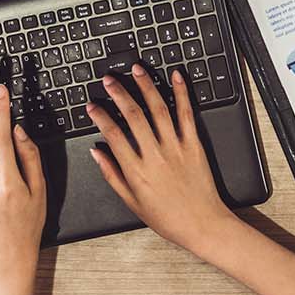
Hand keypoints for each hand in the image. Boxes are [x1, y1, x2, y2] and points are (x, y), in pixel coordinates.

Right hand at [86, 64, 235, 253]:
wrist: (203, 225)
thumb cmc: (168, 217)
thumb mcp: (132, 202)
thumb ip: (112, 175)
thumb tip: (97, 152)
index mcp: (137, 171)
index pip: (113, 135)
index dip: (100, 117)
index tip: (92, 106)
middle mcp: (155, 156)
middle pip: (133, 116)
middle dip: (119, 93)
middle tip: (109, 79)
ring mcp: (176, 148)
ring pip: (158, 109)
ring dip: (146, 86)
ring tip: (136, 70)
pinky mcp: (194, 145)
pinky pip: (186, 114)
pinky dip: (181, 93)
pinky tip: (175, 77)